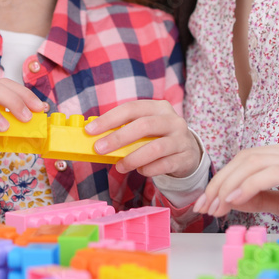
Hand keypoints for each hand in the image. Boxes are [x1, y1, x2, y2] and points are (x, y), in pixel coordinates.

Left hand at [83, 100, 201, 178]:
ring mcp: (181, 139)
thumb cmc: (159, 138)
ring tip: (119, 166)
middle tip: (99, 149)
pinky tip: (140, 171)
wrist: (188, 152)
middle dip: (118, 138)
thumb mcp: (145, 128)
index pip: (132, 108)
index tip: (90, 130)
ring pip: (155, 148)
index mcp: (158, 107)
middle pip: (144, 125)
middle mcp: (173, 120)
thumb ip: (126, 129)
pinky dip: (148, 169)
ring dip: (133, 158)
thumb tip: (96, 137)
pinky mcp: (185, 158)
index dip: (109, 118)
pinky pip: (164, 165)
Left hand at [194, 139, 278, 247]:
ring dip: (228, 185)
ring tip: (216, 207)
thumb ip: (264, 199)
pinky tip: (235, 200)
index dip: (224, 179)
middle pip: (246, 157)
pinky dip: (248, 185)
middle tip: (205, 207)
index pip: (248, 159)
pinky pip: (271, 173)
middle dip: (220, 182)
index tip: (208, 203)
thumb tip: (232, 198)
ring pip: (253, 162)